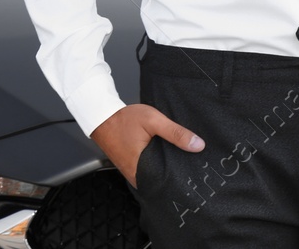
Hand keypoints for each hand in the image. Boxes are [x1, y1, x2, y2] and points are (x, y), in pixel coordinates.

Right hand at [90, 103, 204, 188]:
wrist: (101, 116)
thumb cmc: (123, 119)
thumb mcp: (152, 120)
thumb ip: (175, 133)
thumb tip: (198, 145)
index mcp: (143, 170)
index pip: (170, 181)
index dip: (184, 176)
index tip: (197, 170)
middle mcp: (137, 177)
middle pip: (164, 180)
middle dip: (177, 172)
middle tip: (192, 163)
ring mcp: (133, 174)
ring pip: (156, 176)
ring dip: (166, 168)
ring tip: (180, 159)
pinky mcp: (131, 168)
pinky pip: (148, 171)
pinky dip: (156, 165)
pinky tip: (164, 156)